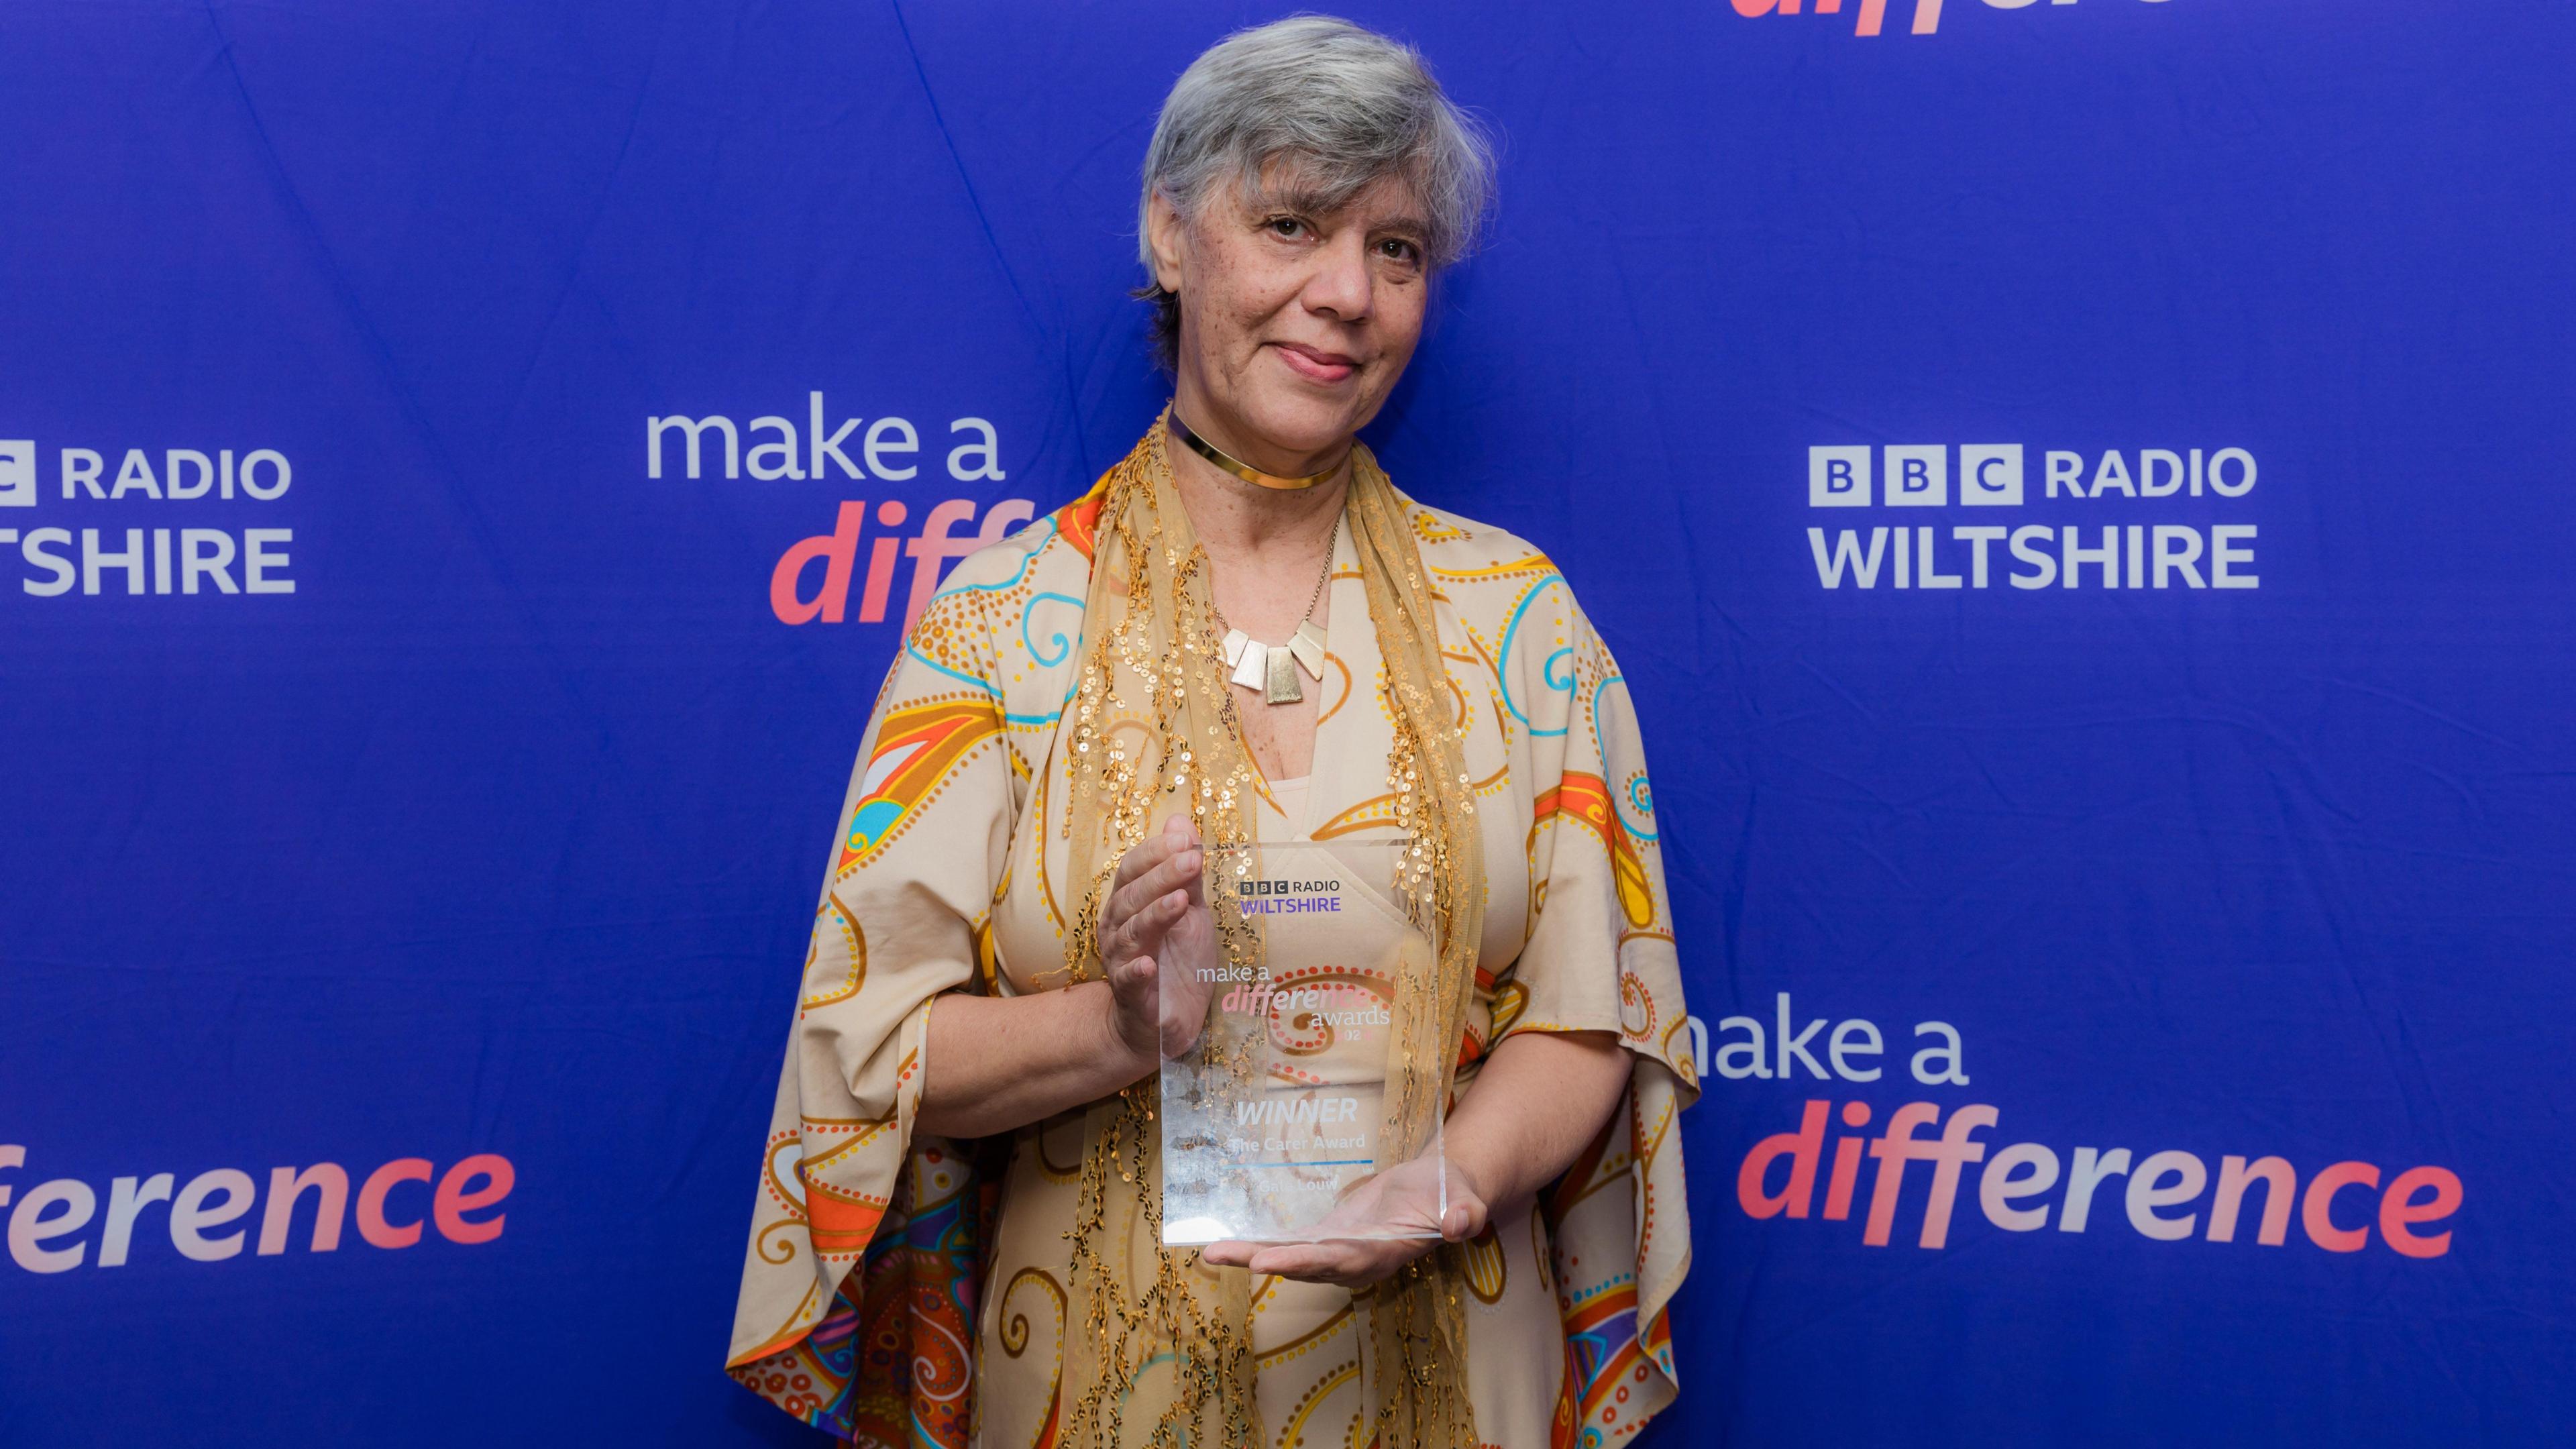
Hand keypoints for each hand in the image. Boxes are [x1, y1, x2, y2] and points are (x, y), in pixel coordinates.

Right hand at [1099, 816, 1217, 1061]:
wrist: (1163, 1021)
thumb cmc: (1175, 961)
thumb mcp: (1190, 912)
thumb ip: (1187, 873)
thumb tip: (1182, 821)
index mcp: (1128, 904)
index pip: (1133, 869)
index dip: (1156, 852)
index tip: (1185, 838)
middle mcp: (1117, 928)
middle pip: (1133, 896)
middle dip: (1163, 876)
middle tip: (1191, 860)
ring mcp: (1121, 961)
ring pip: (1132, 932)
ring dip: (1155, 914)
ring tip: (1180, 901)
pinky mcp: (1132, 996)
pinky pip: (1129, 980)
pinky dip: (1137, 971)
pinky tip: (1149, 964)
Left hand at [1198, 1154, 1487, 1289]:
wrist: (1440, 1191)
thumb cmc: (1453, 1193)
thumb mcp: (1463, 1198)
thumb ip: (1463, 1213)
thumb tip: (1460, 1223)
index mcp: (1385, 1252)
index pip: (1342, 1261)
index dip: (1307, 1262)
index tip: (1271, 1260)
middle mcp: (1355, 1260)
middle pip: (1306, 1265)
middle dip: (1265, 1261)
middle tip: (1223, 1257)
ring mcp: (1339, 1252)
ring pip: (1290, 1257)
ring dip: (1250, 1255)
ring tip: (1210, 1253)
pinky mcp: (1328, 1238)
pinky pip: (1290, 1244)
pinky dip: (1258, 1243)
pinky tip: (1226, 1244)